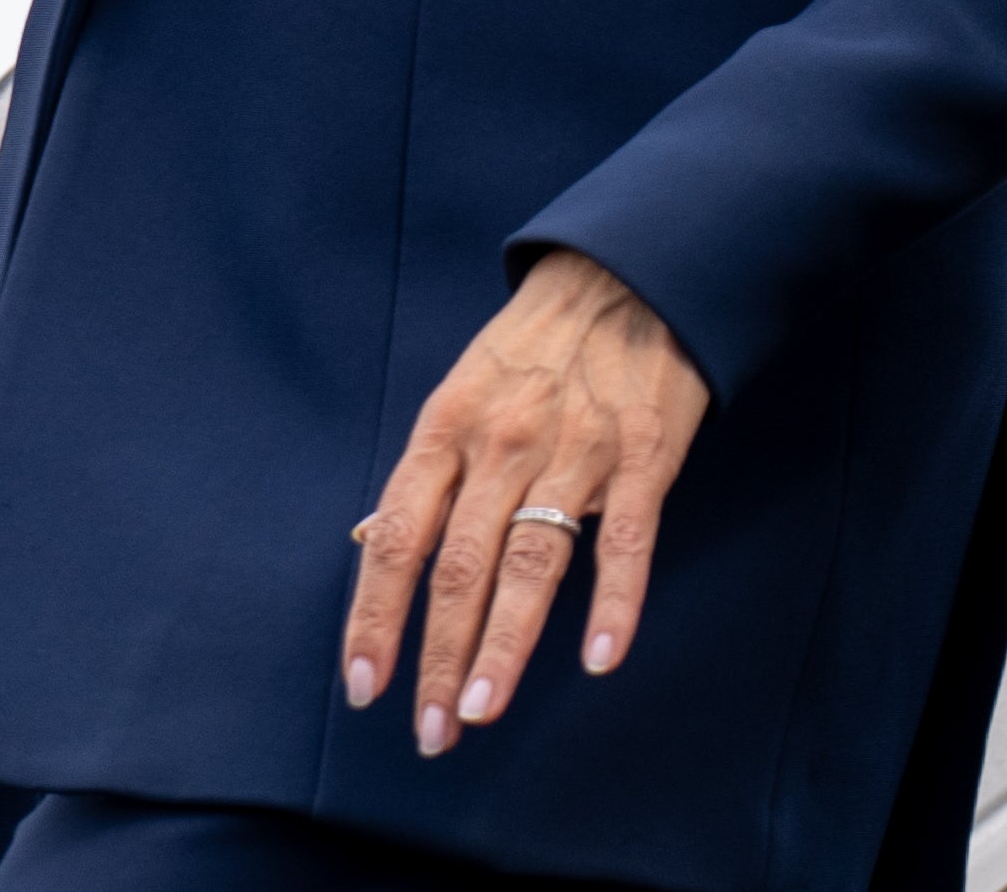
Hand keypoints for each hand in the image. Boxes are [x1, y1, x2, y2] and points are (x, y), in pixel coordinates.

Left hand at [339, 251, 710, 756]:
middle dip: (437, 658)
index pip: (398, 537)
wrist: (627, 274)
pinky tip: (601, 660)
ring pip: (531, 566)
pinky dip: (614, 605)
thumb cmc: (532, 344)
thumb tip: (374, 549)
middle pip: (459, 568)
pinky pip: (626, 544)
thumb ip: (430, 474)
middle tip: (428, 732)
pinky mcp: (643, 459)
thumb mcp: (461, 391)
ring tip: (480, 712)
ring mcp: (575, 452)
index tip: (364, 684)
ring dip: (503, 647)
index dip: (377, 616)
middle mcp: (502, 444)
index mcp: (448, 428)